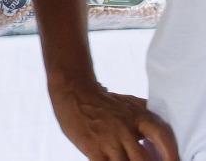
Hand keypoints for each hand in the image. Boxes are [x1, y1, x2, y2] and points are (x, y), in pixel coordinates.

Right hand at [50, 80, 178, 160]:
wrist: (73, 91)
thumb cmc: (103, 100)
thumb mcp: (129, 103)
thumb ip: (148, 114)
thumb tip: (168, 123)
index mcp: (138, 118)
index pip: (163, 137)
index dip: (172, 154)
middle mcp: (125, 130)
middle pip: (145, 160)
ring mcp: (108, 140)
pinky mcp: (92, 148)